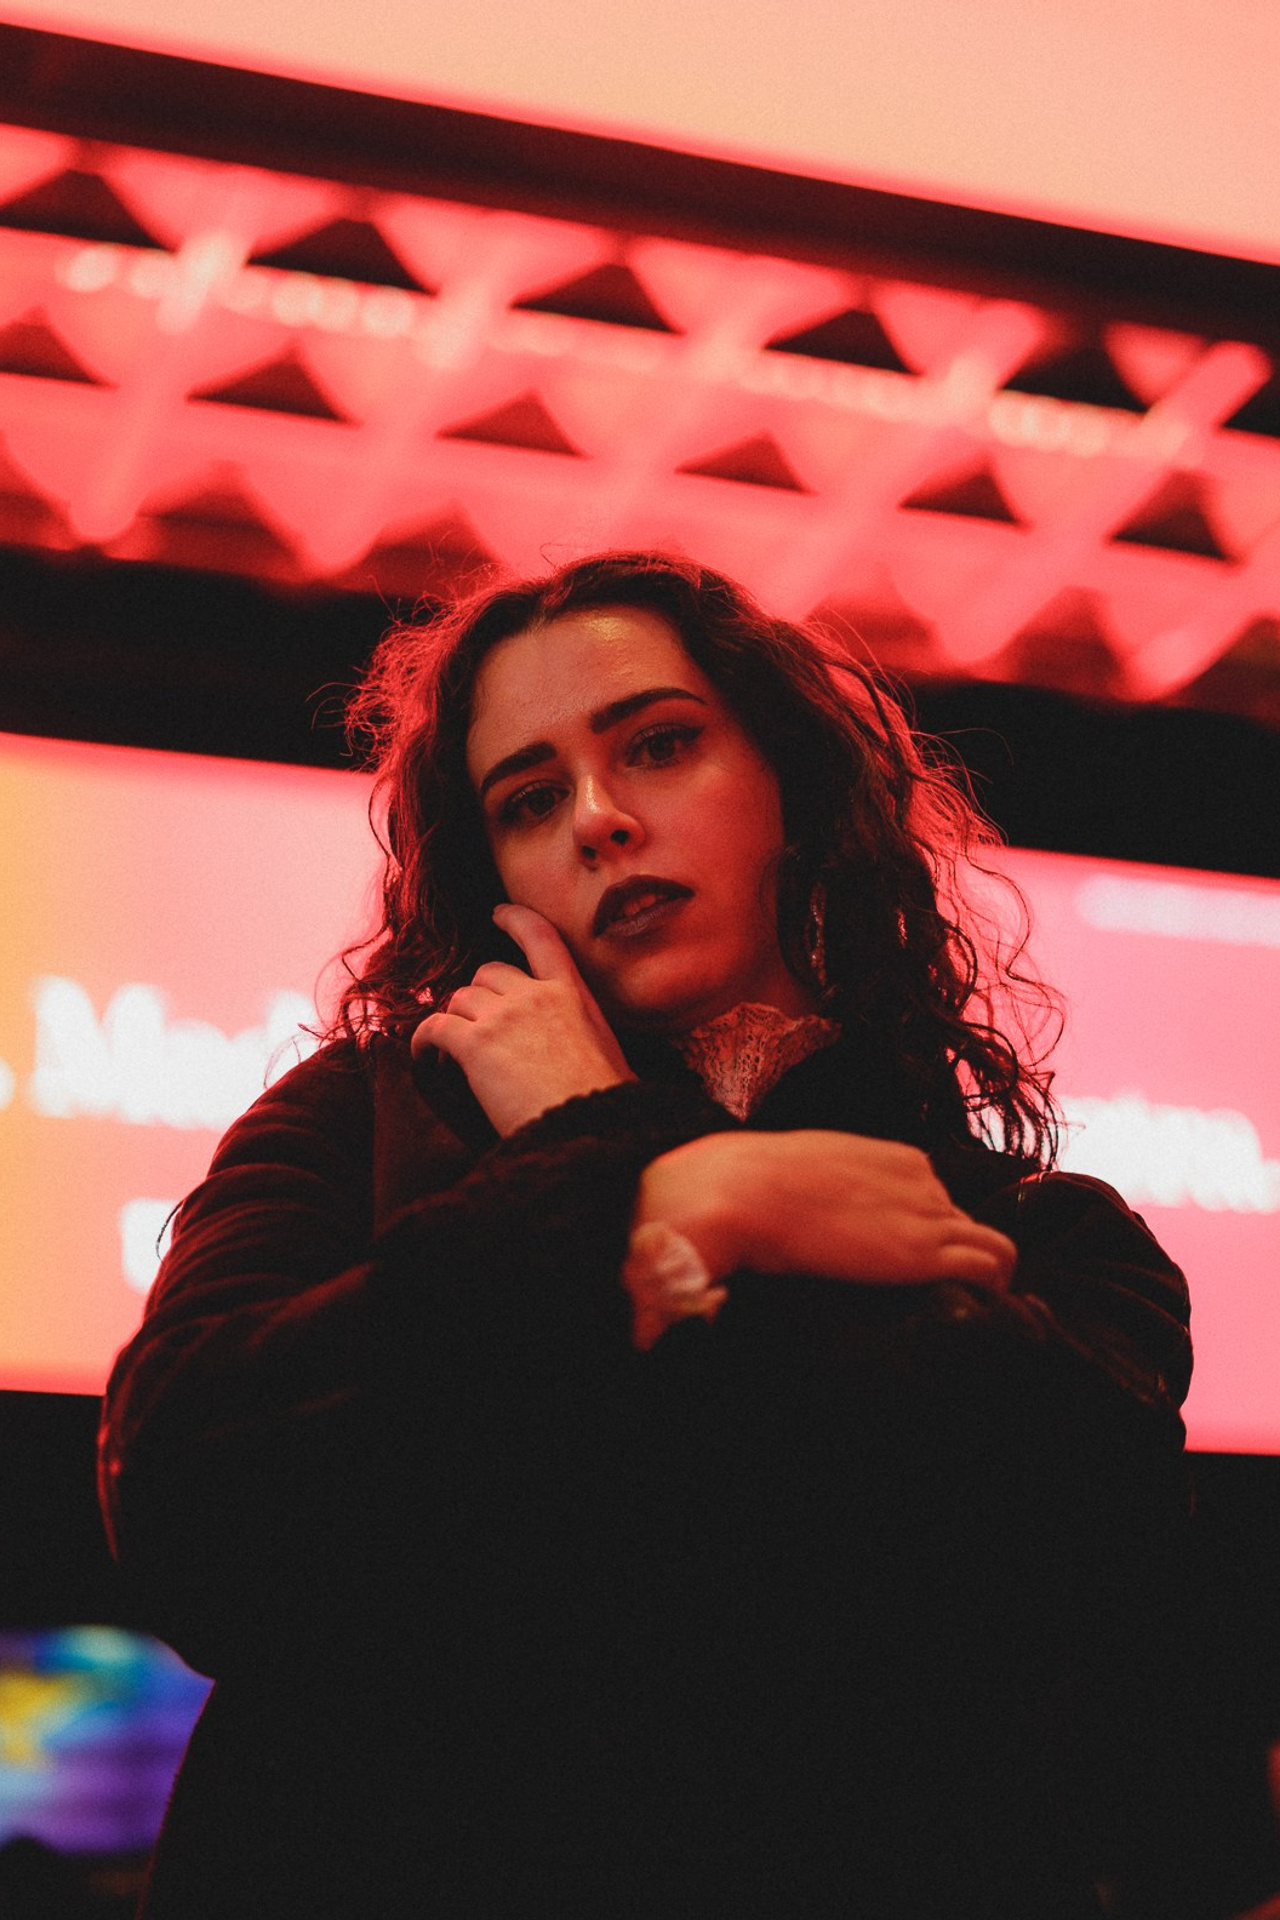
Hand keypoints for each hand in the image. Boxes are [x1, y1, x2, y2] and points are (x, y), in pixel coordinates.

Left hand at [411, 903, 634, 1136]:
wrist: (591, 1128)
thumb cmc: (606, 1102)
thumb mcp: (607, 1049)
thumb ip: (584, 1032)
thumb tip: (579, 1052)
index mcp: (572, 993)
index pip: (541, 937)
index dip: (516, 920)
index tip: (498, 913)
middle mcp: (536, 995)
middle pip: (487, 972)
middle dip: (477, 994)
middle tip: (474, 1022)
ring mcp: (503, 1017)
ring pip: (459, 999)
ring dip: (453, 1020)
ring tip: (451, 1049)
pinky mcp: (475, 1045)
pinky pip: (434, 1028)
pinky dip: (425, 1040)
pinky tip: (427, 1056)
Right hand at [633, 1130, 1016, 1291]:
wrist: (749, 1191)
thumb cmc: (757, 1183)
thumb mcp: (804, 1172)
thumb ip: (824, 1188)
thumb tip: (809, 1210)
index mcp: (895, 1159)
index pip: (935, 1197)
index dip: (927, 1232)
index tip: (904, 1259)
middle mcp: (922, 1182)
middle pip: (962, 1224)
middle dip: (953, 1255)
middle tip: (929, 1291)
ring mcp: (929, 1214)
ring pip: (991, 1245)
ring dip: (984, 1276)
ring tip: (963, 1306)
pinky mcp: (926, 1251)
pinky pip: (991, 1265)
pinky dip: (992, 1287)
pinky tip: (976, 1307)